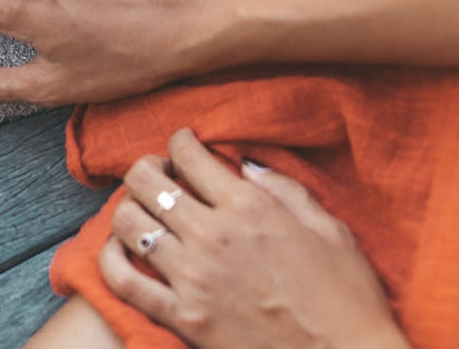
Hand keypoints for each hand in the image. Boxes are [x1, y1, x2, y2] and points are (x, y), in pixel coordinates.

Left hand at [100, 130, 407, 348]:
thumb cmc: (347, 298)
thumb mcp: (330, 229)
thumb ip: (285, 189)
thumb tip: (246, 164)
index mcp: (249, 208)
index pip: (189, 154)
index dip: (179, 141)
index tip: (182, 145)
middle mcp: (213, 236)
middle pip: (146, 182)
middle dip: (146, 167)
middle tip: (158, 173)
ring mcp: (192, 278)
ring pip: (128, 223)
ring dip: (129, 207)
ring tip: (144, 209)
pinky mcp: (183, 318)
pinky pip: (124, 280)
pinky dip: (111, 258)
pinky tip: (119, 248)